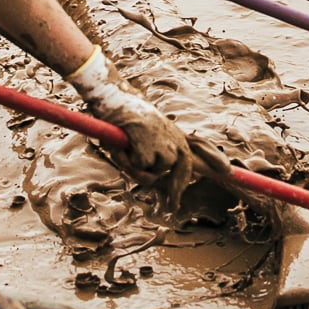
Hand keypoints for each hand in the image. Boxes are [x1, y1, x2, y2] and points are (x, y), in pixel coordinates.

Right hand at [69, 53, 197, 202]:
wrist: (118, 101)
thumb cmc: (126, 118)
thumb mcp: (145, 136)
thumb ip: (151, 156)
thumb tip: (151, 178)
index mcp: (175, 136)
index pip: (190, 162)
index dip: (185, 183)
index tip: (181, 203)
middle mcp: (175, 142)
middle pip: (181, 173)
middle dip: (175, 192)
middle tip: (172, 207)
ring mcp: (165, 147)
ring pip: (155, 173)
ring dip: (140, 170)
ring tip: (128, 152)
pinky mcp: (152, 152)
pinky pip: (139, 169)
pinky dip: (128, 163)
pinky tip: (124, 146)